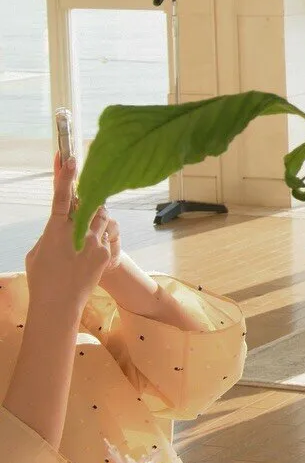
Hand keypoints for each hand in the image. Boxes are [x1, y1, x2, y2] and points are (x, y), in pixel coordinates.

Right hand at [24, 153, 119, 321]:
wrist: (59, 304)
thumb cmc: (42, 278)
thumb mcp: (38, 251)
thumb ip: (52, 233)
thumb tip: (62, 225)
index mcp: (56, 229)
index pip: (62, 197)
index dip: (66, 176)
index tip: (70, 159)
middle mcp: (78, 232)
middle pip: (89, 204)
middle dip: (87, 202)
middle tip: (81, 210)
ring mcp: (96, 242)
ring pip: (102, 217)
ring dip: (95, 219)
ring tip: (83, 236)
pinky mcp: (106, 253)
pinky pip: (107, 235)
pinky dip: (100, 238)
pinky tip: (88, 254)